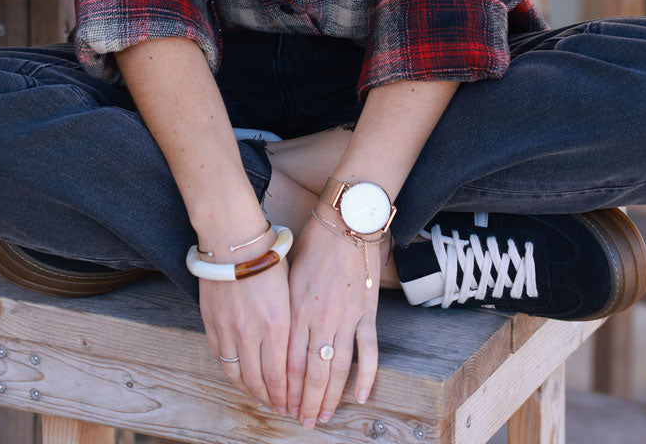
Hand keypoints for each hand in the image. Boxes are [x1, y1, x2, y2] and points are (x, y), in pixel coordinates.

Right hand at [199, 258, 290, 413]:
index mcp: (276, 325)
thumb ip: (291, 324)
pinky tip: (240, 376)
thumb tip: (296, 351)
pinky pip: (222, 359)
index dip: (286, 396)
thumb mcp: (290, 291)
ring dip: (251, 391)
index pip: (280, 376)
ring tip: (261, 397)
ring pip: (238, 375)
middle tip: (280, 408)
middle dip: (271, 400)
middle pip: (260, 382)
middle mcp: (251, 333)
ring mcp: (228, 330)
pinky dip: (232, 372)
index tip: (292, 405)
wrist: (234, 241)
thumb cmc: (268, 259)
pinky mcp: (212, 324)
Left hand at [286, 212, 379, 428]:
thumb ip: (285, 308)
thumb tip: (276, 336)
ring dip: (330, 395)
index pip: (289, 361)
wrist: (346, 223)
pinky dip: (366, 375)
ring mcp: (346, 318)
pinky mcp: (367, 313)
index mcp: (297, 310)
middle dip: (306, 401)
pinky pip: (368, 351)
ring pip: (338, 368)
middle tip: (304, 421)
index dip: (285, 388)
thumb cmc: (314, 245)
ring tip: (324, 416)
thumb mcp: (289, 275)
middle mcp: (320, 319)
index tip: (282, 405)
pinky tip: (362, 395)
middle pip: (312, 371)